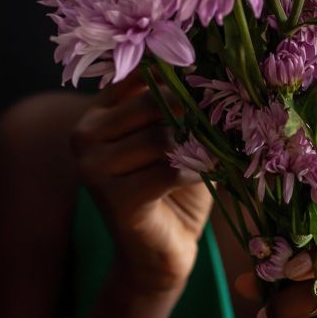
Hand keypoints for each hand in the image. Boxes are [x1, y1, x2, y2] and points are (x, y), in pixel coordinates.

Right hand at [69, 67, 212, 293]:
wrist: (161, 252)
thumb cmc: (174, 189)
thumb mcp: (178, 137)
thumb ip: (182, 104)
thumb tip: (215, 65)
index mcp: (97, 112)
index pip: (143, 76)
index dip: (186, 77)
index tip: (220, 80)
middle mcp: (84, 135)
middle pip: (153, 103)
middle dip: (196, 111)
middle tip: (232, 118)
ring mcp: (92, 168)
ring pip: (161, 137)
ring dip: (200, 144)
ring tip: (223, 150)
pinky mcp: (113, 198)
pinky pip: (167, 170)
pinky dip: (197, 171)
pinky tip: (209, 176)